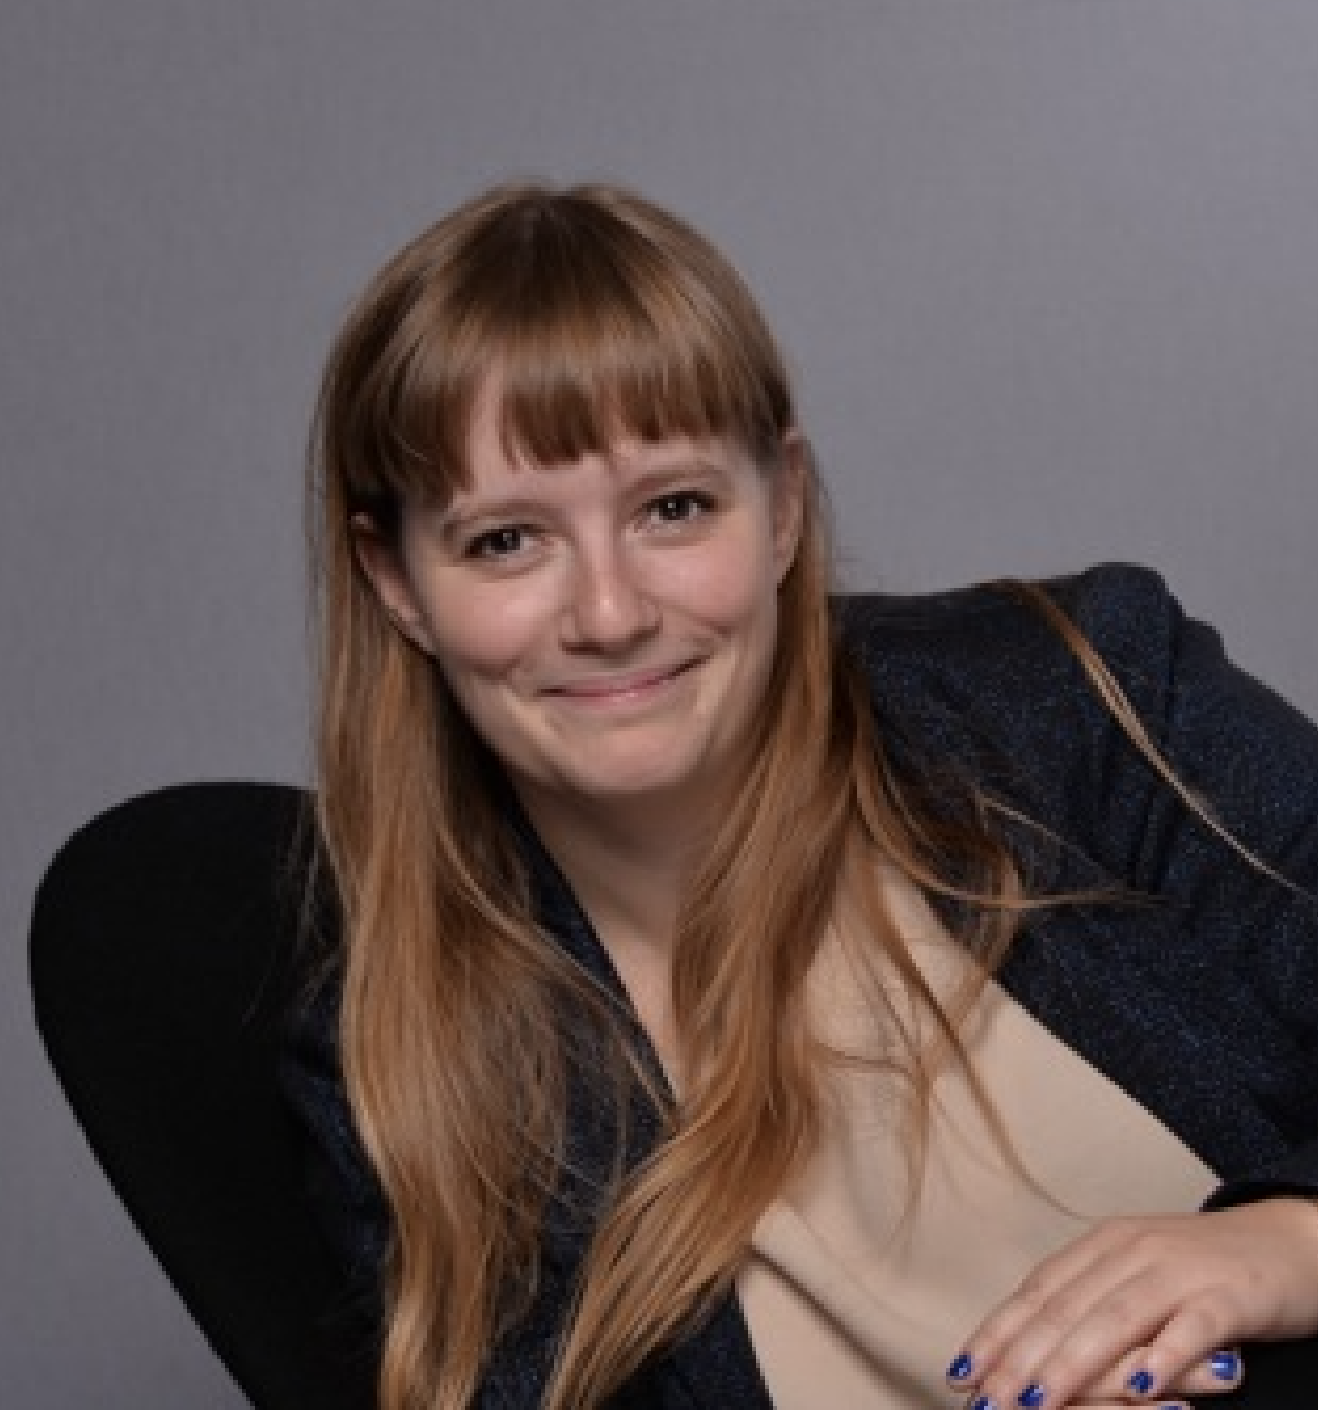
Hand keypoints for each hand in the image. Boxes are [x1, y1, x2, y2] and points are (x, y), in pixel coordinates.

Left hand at [945, 1198, 1317, 1408]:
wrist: (1289, 1239)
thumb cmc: (1203, 1270)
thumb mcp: (1136, 1277)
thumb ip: (1090, 1305)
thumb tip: (1027, 1351)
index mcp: (1103, 1245)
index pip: (1038, 1292)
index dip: (999, 1333)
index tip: (964, 1372)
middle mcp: (1133, 1251)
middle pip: (1067, 1308)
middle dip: (1020, 1358)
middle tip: (989, 1400)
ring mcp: (1180, 1271)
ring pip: (1116, 1318)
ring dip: (1074, 1362)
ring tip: (1040, 1399)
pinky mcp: (1229, 1295)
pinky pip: (1191, 1326)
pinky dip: (1164, 1355)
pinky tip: (1142, 1385)